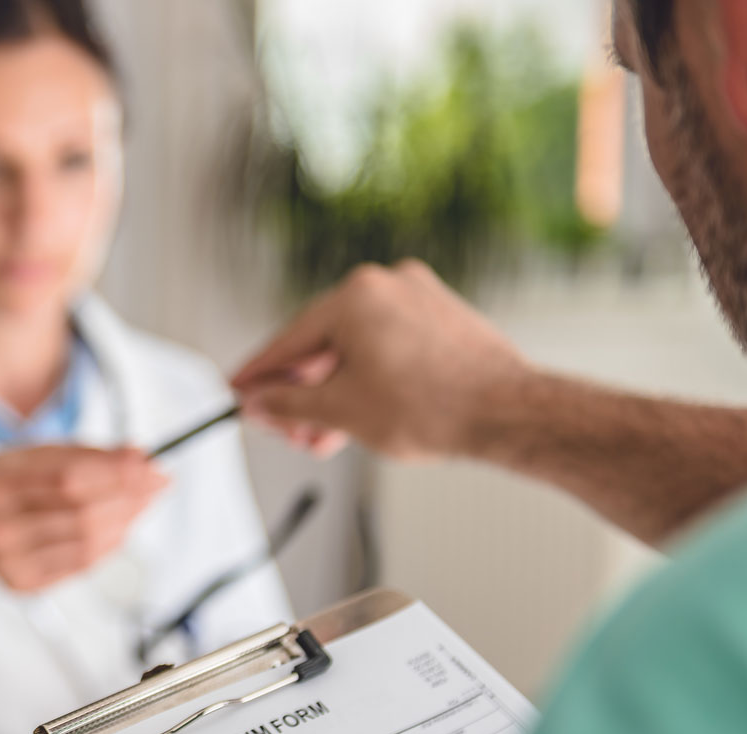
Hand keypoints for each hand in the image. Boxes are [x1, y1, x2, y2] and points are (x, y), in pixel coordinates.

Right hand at [0, 446, 167, 591]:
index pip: (68, 478)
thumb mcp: (29, 455)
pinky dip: (110, 543)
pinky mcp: (22, 585)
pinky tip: (121, 525)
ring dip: (126, 521)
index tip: (150, 465)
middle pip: (82, 514)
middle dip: (129, 497)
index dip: (116, 473)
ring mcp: (8, 562)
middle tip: (157, 483)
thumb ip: (83, 454)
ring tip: (142, 502)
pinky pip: (82, 565)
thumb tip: (139, 455)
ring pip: (88, 543)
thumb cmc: (0, 485)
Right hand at [231, 260, 531, 460]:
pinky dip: (367, 379)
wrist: (508, 415)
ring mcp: (419, 298)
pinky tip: (360, 415)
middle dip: (301, 394)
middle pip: (322, 344)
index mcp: (355, 296)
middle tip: (285, 429)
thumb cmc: (434, 407)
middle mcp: (387, 285)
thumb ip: (286, 405)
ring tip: (324, 436)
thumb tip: (259, 403)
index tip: (239, 391)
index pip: (288, 341)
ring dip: (334, 393)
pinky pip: (387, 347)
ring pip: (356, 349)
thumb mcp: (339, 411)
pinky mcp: (442, 318)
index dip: (258, 375)